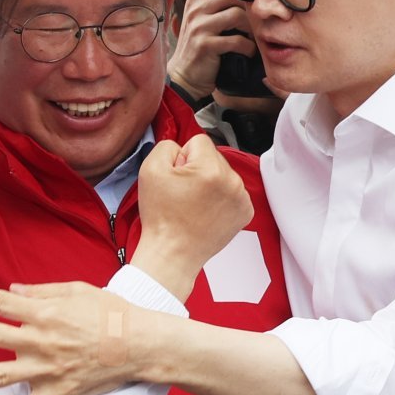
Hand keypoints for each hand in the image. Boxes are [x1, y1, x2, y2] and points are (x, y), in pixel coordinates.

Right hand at [130, 135, 252, 300]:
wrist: (172, 253)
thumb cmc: (162, 218)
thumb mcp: (150, 169)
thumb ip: (167, 145)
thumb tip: (183, 148)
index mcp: (210, 169)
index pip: (198, 141)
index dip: (182, 157)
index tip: (177, 177)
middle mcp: (232, 181)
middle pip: (213, 157)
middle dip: (197, 169)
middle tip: (182, 193)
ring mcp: (241, 198)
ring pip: (223, 174)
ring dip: (209, 184)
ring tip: (193, 205)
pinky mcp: (245, 212)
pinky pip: (231, 191)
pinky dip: (220, 199)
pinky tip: (205, 212)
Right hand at [166, 0, 257, 101]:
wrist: (184, 76)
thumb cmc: (199, 47)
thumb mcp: (202, 20)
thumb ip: (215, 3)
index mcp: (196, 0)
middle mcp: (197, 10)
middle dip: (250, 1)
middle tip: (259, 14)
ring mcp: (200, 27)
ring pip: (237, 14)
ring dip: (251, 27)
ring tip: (254, 36)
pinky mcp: (206, 45)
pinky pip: (235, 40)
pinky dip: (247, 47)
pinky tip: (248, 51)